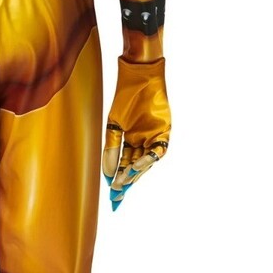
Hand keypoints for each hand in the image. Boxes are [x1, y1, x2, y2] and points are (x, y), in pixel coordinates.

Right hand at [102, 55, 169, 211]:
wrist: (138, 76)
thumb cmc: (125, 97)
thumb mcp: (114, 125)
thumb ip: (112, 149)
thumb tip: (107, 174)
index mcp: (130, 138)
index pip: (124, 164)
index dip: (118, 178)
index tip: (111, 194)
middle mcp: (143, 140)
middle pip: (134, 166)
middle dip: (125, 181)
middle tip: (117, 196)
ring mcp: (154, 136)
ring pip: (146, 162)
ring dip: (135, 173)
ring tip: (123, 182)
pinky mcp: (164, 131)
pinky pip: (158, 150)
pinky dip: (148, 159)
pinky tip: (136, 166)